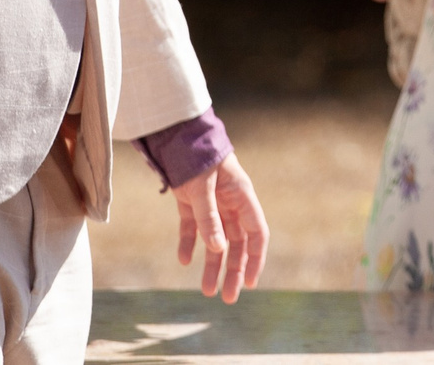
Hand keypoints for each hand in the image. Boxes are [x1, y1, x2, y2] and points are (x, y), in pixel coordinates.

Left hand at [171, 150, 268, 302]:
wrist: (177, 135)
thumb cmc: (197, 157)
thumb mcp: (203, 188)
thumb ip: (209, 218)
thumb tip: (217, 249)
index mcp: (242, 197)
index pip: (256, 234)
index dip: (255, 259)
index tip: (250, 282)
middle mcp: (230, 203)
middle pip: (237, 244)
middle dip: (233, 271)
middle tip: (228, 298)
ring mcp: (211, 204)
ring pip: (216, 241)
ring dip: (212, 265)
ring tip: (206, 291)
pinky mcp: (191, 202)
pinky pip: (193, 228)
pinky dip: (189, 243)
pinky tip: (183, 260)